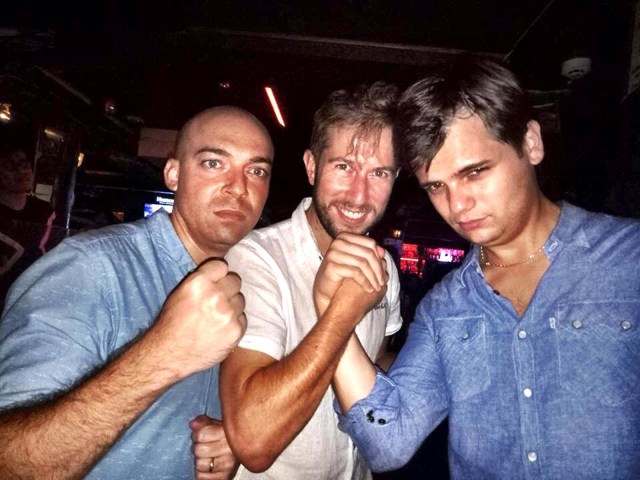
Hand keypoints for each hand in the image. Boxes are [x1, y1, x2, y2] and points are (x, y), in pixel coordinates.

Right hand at [148, 258, 246, 377]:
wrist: (169, 354)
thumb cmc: (172, 323)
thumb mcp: (180, 293)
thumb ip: (201, 280)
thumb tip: (220, 272)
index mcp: (198, 282)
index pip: (221, 265)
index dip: (218, 274)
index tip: (215, 281)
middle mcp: (215, 295)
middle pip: (235, 280)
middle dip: (227, 289)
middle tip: (216, 301)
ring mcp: (228, 313)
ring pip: (240, 299)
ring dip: (232, 306)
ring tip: (216, 317)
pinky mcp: (236, 330)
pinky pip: (243, 318)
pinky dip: (234, 323)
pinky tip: (220, 329)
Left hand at [190, 415, 238, 479]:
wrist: (242, 451)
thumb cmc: (225, 437)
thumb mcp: (215, 424)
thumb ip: (204, 422)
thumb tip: (193, 424)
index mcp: (229, 433)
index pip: (201, 435)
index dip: (197, 434)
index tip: (201, 434)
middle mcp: (231, 449)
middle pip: (199, 450)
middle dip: (198, 447)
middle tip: (205, 446)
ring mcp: (228, 465)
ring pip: (200, 464)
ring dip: (200, 461)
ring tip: (208, 456)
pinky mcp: (223, 477)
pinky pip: (202, 477)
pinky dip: (202, 474)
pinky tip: (209, 467)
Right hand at [313, 233, 387, 316]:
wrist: (326, 291)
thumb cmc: (342, 275)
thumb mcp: (356, 262)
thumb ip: (369, 254)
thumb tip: (383, 251)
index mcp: (345, 236)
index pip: (370, 243)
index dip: (379, 258)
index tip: (384, 271)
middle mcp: (338, 242)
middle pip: (368, 253)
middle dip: (378, 269)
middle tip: (382, 283)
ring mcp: (333, 253)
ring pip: (363, 263)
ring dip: (372, 277)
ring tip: (377, 287)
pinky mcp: (331, 265)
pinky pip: (355, 272)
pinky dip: (365, 282)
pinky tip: (368, 289)